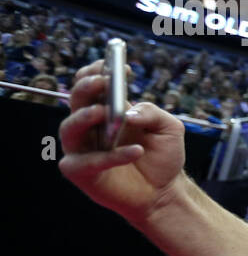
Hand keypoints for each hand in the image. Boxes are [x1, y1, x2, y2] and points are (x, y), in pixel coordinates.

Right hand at [58, 60, 186, 222]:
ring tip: (104, 112)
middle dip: (87, 87)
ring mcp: (82, 149)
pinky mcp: (82, 173)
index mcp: (107, 110)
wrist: (164, 192)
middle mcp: (90, 126)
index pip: (93, 85)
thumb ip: (153, 113)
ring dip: (85, 117)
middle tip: (103, 80)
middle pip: (76, 100)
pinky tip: (135, 150)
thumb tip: (129, 113)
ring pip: (69, 128)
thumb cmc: (163, 157)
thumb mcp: (169, 129)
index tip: (116, 64)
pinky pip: (88, 162)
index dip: (99, 71)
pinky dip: (112, 156)